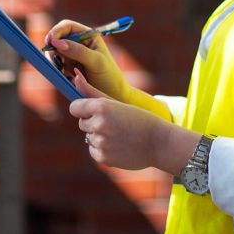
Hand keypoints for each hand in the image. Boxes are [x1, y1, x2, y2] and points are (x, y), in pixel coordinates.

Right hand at [45, 19, 130, 101]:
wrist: (113, 95)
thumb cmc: (109, 76)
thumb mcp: (96, 62)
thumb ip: (78, 51)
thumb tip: (57, 42)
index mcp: (88, 35)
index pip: (67, 26)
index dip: (56, 32)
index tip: (50, 42)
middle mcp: (79, 43)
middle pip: (57, 39)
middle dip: (53, 49)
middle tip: (55, 62)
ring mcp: (72, 55)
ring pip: (54, 53)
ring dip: (53, 61)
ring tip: (62, 72)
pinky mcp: (68, 68)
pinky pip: (55, 65)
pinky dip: (56, 70)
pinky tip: (66, 77)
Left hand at [70, 70, 199, 172]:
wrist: (159, 142)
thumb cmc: (138, 118)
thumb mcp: (117, 102)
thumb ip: (92, 92)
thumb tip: (75, 76)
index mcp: (102, 107)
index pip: (74, 107)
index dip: (83, 108)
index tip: (93, 110)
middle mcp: (98, 124)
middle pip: (82, 123)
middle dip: (93, 122)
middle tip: (114, 123)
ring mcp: (100, 142)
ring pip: (88, 137)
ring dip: (99, 136)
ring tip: (119, 135)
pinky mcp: (103, 157)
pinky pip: (94, 150)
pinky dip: (103, 149)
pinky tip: (118, 145)